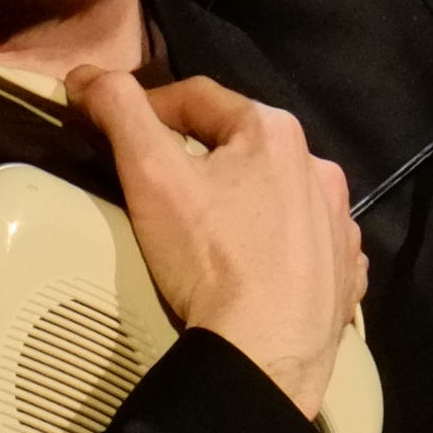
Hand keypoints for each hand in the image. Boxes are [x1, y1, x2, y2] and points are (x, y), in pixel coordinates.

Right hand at [73, 69, 363, 415]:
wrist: (264, 355)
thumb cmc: (208, 259)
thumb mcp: (151, 174)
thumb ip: (118, 111)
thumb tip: (86, 76)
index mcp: (273, 132)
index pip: (197, 98)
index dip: (148, 107)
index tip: (117, 130)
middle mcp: (318, 168)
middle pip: (243, 146)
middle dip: (203, 157)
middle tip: (163, 187)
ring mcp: (339, 224)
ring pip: (282, 194)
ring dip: (250, 200)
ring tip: (213, 232)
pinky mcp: (345, 274)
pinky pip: (311, 245)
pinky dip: (285, 247)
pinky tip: (261, 266)